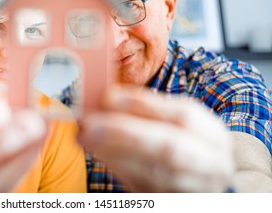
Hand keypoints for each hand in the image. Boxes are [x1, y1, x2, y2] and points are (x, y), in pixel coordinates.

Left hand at [78, 85, 234, 191]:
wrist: (197, 180)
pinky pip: (143, 189)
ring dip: (113, 152)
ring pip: (152, 174)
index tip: (107, 96)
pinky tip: (98, 152)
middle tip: (88, 122)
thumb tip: (106, 100)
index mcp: (213, 136)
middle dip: (124, 132)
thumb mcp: (172, 126)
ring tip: (85, 136)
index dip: (143, 105)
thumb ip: (145, 114)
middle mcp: (211, 165)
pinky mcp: (173, 202)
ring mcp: (196, 190)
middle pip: (169, 148)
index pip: (182, 116)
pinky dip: (117, 169)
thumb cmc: (181, 146)